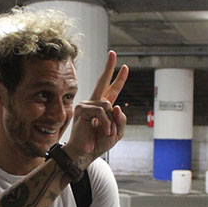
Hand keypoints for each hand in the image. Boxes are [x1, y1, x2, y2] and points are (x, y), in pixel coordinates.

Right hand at [64, 50, 128, 167]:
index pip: (112, 90)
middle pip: (103, 82)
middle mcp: (94, 103)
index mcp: (103, 108)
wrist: (85, 153)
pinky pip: (101, 111)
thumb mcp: (117, 132)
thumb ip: (121, 120)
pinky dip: (106, 123)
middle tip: (112, 53)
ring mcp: (87, 105)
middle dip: (109, 67)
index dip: (119, 79)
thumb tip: (117, 106)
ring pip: (107, 105)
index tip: (125, 67)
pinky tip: (104, 131)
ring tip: (108, 132)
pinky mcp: (82, 109)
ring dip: (112, 121)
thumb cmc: (98, 143)